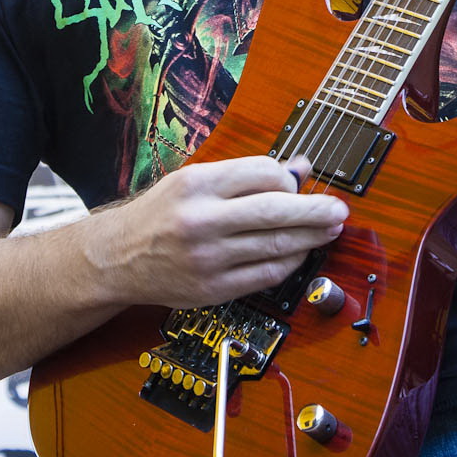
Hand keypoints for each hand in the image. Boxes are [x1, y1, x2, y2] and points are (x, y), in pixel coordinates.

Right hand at [114, 155, 347, 307]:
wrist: (117, 258)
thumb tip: (299, 167)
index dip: (287, 179)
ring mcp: (208, 259)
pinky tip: (299, 252)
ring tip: (329, 230)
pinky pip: (266, 275)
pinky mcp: (213, 289)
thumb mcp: (194, 180)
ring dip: (310, 238)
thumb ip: (245, 175)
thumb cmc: (161, 214)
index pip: (262, 174)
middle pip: (275, 211)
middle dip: (315, 210)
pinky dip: (290, 262)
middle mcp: (201, 220)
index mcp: (197, 184)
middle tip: (339, 210)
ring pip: (276, 246)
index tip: (296, 184)